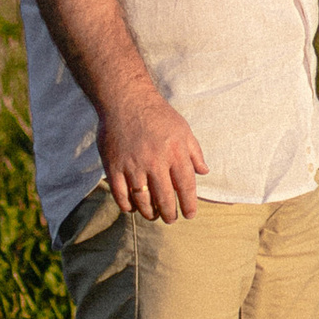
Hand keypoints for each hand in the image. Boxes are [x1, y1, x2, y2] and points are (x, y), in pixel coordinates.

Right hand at [100, 88, 206, 223]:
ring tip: (153, 216)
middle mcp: (155, 162)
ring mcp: (133, 165)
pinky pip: (121, 196)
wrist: (126, 99)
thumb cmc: (158, 114)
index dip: (189, 205)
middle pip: (165, 199)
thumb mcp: (183, 129)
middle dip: (169, 214)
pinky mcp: (114, 167)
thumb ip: (195, 152)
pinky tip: (133, 208)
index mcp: (175, 152)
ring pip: (143, 201)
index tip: (190, 214)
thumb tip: (204, 172)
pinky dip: (127, 206)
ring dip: (149, 213)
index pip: (186, 187)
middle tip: (171, 219)